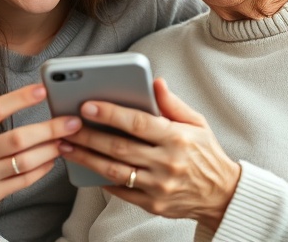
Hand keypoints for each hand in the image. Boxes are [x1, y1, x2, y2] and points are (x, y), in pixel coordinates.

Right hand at [0, 84, 81, 228]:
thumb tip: (25, 104)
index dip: (21, 98)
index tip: (43, 90)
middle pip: (19, 139)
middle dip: (50, 129)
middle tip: (72, 121)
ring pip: (26, 162)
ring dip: (52, 150)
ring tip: (67, 140)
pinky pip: (24, 181)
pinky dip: (42, 168)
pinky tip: (52, 158)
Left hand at [59, 78, 239, 230]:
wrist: (222, 194)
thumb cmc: (205, 153)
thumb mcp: (197, 122)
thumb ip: (173, 103)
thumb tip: (155, 82)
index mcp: (178, 138)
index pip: (138, 123)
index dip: (110, 114)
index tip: (87, 106)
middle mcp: (167, 163)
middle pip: (119, 148)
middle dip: (88, 136)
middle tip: (65, 126)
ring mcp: (159, 187)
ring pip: (114, 171)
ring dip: (86, 158)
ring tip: (66, 146)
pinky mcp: (153, 205)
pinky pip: (121, 191)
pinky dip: (101, 179)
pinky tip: (85, 167)